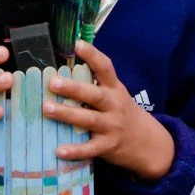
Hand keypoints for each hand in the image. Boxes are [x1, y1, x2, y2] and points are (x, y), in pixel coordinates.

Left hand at [44, 40, 174, 180]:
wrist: (147, 142)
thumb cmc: (121, 113)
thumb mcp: (115, 94)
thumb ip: (95, 84)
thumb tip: (62, 68)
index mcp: (114, 89)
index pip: (105, 68)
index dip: (92, 55)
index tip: (77, 43)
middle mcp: (114, 105)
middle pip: (94, 95)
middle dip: (73, 89)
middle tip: (52, 82)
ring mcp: (112, 126)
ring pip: (89, 119)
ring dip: (67, 114)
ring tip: (47, 109)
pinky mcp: (108, 146)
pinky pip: (90, 148)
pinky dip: (75, 150)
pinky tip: (59, 150)